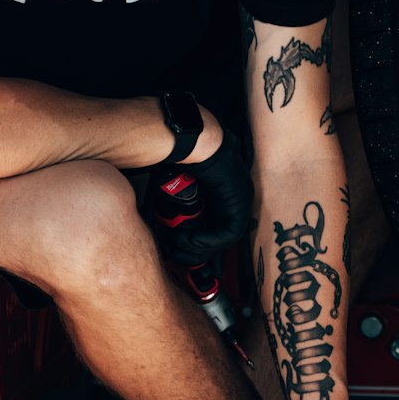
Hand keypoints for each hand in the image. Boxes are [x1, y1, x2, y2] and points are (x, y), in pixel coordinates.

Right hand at [159, 129, 253, 263]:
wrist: (187, 139)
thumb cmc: (177, 157)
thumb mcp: (170, 190)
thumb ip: (169, 211)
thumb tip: (157, 232)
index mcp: (220, 191)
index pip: (217, 229)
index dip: (202, 247)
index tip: (187, 258)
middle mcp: (234, 196)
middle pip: (222, 237)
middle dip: (202, 254)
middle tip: (181, 260)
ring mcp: (241, 198)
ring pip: (226, 238)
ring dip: (201, 247)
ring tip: (179, 247)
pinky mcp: (241, 202)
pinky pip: (229, 232)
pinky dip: (209, 240)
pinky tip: (189, 239)